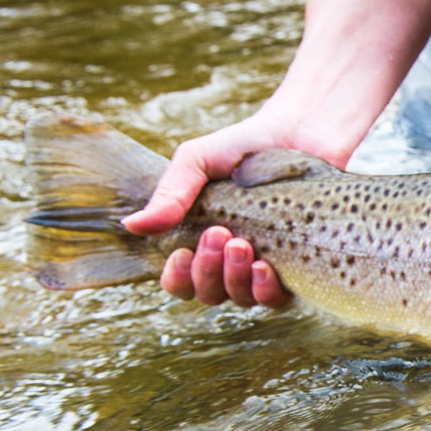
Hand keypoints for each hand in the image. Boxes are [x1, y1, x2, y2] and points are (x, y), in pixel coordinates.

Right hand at [122, 111, 320, 307]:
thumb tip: (130, 225)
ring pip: (241, 298)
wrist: (299, 131)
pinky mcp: (299, 267)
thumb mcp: (198, 160)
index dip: (177, 277)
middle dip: (207, 269)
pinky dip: (265, 290)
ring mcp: (266, 266)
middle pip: (209, 293)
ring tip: (241, 244)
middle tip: (218, 233)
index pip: (181, 282)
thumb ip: (170, 193)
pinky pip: (278, 299)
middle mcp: (232, 262)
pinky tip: (264, 267)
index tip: (181, 252)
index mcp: (202, 241)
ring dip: (234, 279)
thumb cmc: (244, 146)